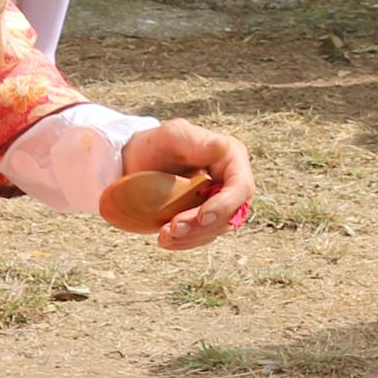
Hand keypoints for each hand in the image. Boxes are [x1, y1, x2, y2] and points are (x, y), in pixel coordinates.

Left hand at [114, 118, 251, 250]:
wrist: (136, 162)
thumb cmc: (156, 144)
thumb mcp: (172, 136)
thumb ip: (196, 142)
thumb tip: (223, 146)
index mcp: (232, 159)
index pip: (241, 187)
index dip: (226, 205)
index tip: (202, 216)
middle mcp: (231, 182)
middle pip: (230, 214)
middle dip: (203, 226)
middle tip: (173, 228)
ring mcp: (220, 202)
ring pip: (216, 229)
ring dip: (192, 237)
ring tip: (164, 235)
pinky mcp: (205, 218)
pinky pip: (202, 236)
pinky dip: (185, 242)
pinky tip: (166, 239)